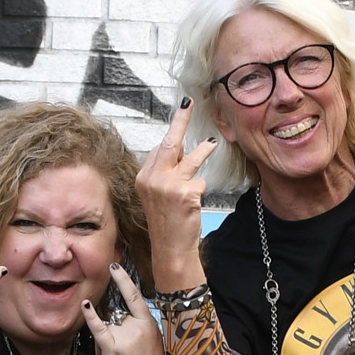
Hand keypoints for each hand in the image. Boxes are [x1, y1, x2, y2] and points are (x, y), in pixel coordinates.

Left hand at [84, 265, 171, 354]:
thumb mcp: (151, 340)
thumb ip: (135, 325)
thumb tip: (115, 316)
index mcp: (149, 323)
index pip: (135, 296)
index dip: (123, 279)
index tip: (114, 266)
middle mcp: (138, 327)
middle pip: (115, 315)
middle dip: (114, 329)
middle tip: (127, 350)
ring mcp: (126, 337)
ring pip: (107, 325)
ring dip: (108, 339)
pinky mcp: (114, 348)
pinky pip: (99, 329)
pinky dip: (91, 317)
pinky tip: (86, 306)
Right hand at [140, 101, 220, 287]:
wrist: (170, 250)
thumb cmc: (167, 223)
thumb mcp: (159, 195)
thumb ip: (167, 172)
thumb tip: (182, 148)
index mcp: (143, 177)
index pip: (159, 149)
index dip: (173, 136)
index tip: (180, 118)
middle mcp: (152, 179)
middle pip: (170, 143)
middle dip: (180, 120)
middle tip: (189, 104)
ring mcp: (168, 186)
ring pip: (191, 160)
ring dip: (203, 151)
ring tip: (211, 144)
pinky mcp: (184, 194)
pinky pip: (200, 182)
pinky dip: (201, 191)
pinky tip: (194, 205)